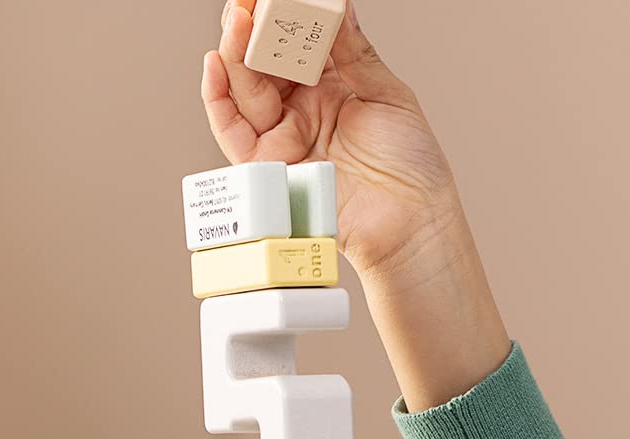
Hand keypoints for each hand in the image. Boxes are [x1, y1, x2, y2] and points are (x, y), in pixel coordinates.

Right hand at [202, 0, 456, 279]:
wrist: (413, 224)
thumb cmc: (412, 168)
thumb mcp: (387, 95)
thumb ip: (353, 51)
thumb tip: (334, 2)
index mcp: (331, 85)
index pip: (295, 39)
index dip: (280, 13)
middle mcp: (303, 107)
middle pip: (263, 59)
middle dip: (250, 26)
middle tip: (245, 1)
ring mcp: (284, 136)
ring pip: (245, 87)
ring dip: (235, 52)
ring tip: (237, 21)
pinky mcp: (271, 169)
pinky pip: (233, 131)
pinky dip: (219, 99)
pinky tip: (216, 64)